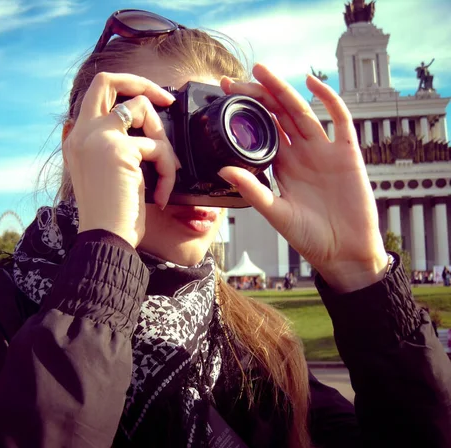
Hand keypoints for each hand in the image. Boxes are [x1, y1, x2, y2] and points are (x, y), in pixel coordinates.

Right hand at [62, 72, 178, 247]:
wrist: (106, 239)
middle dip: (143, 84)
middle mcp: (82, 133)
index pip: (96, 92)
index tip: (151, 100)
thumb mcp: (107, 174)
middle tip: (168, 101)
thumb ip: (115, 147)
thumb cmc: (112, 215)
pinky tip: (161, 194)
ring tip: (166, 173)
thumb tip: (145, 131)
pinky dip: (167, 170)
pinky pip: (157, 146)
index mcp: (77, 139)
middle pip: (108, 81)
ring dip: (163, 142)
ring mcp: (98, 138)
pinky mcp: (119, 150)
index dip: (126, 86)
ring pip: (143, 111)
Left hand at [218, 64, 387, 292]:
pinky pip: (341, 120)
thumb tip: (222, 170)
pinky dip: (329, 100)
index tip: (225, 97)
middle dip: (258, 95)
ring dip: (283, 90)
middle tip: (235, 78)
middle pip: (278, 116)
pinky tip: (312, 84)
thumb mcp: (276, 213)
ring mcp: (325, 151)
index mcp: (283, 166)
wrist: (344, 253)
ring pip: (302, 112)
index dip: (246, 113)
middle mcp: (302, 154)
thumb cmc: (310, 237)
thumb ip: (253, 191)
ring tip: (262, 71)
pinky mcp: (348, 154)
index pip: (262, 131)